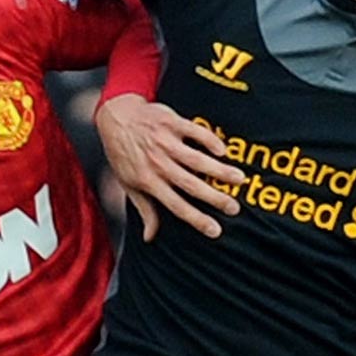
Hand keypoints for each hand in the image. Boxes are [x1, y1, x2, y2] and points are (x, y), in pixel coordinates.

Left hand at [95, 94, 246, 240]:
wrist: (116, 117)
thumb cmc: (123, 154)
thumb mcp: (129, 183)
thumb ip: (145, 210)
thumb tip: (150, 238)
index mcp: (148, 181)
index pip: (176, 206)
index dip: (196, 219)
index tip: (215, 230)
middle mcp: (158, 163)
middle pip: (191, 185)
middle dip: (215, 198)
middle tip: (234, 208)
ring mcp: (165, 142)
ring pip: (197, 159)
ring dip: (219, 170)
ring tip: (240, 179)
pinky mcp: (171, 123)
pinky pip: (195, 132)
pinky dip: (210, 140)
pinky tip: (223, 150)